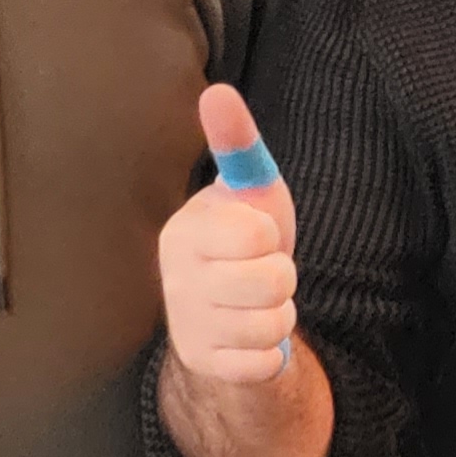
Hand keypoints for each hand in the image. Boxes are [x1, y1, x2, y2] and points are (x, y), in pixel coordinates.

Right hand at [160, 85, 298, 384]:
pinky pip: (266, 362)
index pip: (258, 235)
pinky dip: (271, 352)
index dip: (269, 237)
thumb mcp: (248, 190)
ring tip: (256, 303)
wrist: (227, 312)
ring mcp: (186, 327)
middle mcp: (174, 281)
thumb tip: (217, 91)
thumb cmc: (242, 240)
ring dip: (279, 314)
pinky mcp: (202, 366)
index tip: (251, 238)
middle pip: (274, 282)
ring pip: (274, 324)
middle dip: (281, 278)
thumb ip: (236, 143)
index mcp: (182, 232)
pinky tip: (249, 337)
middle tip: (258, 273)